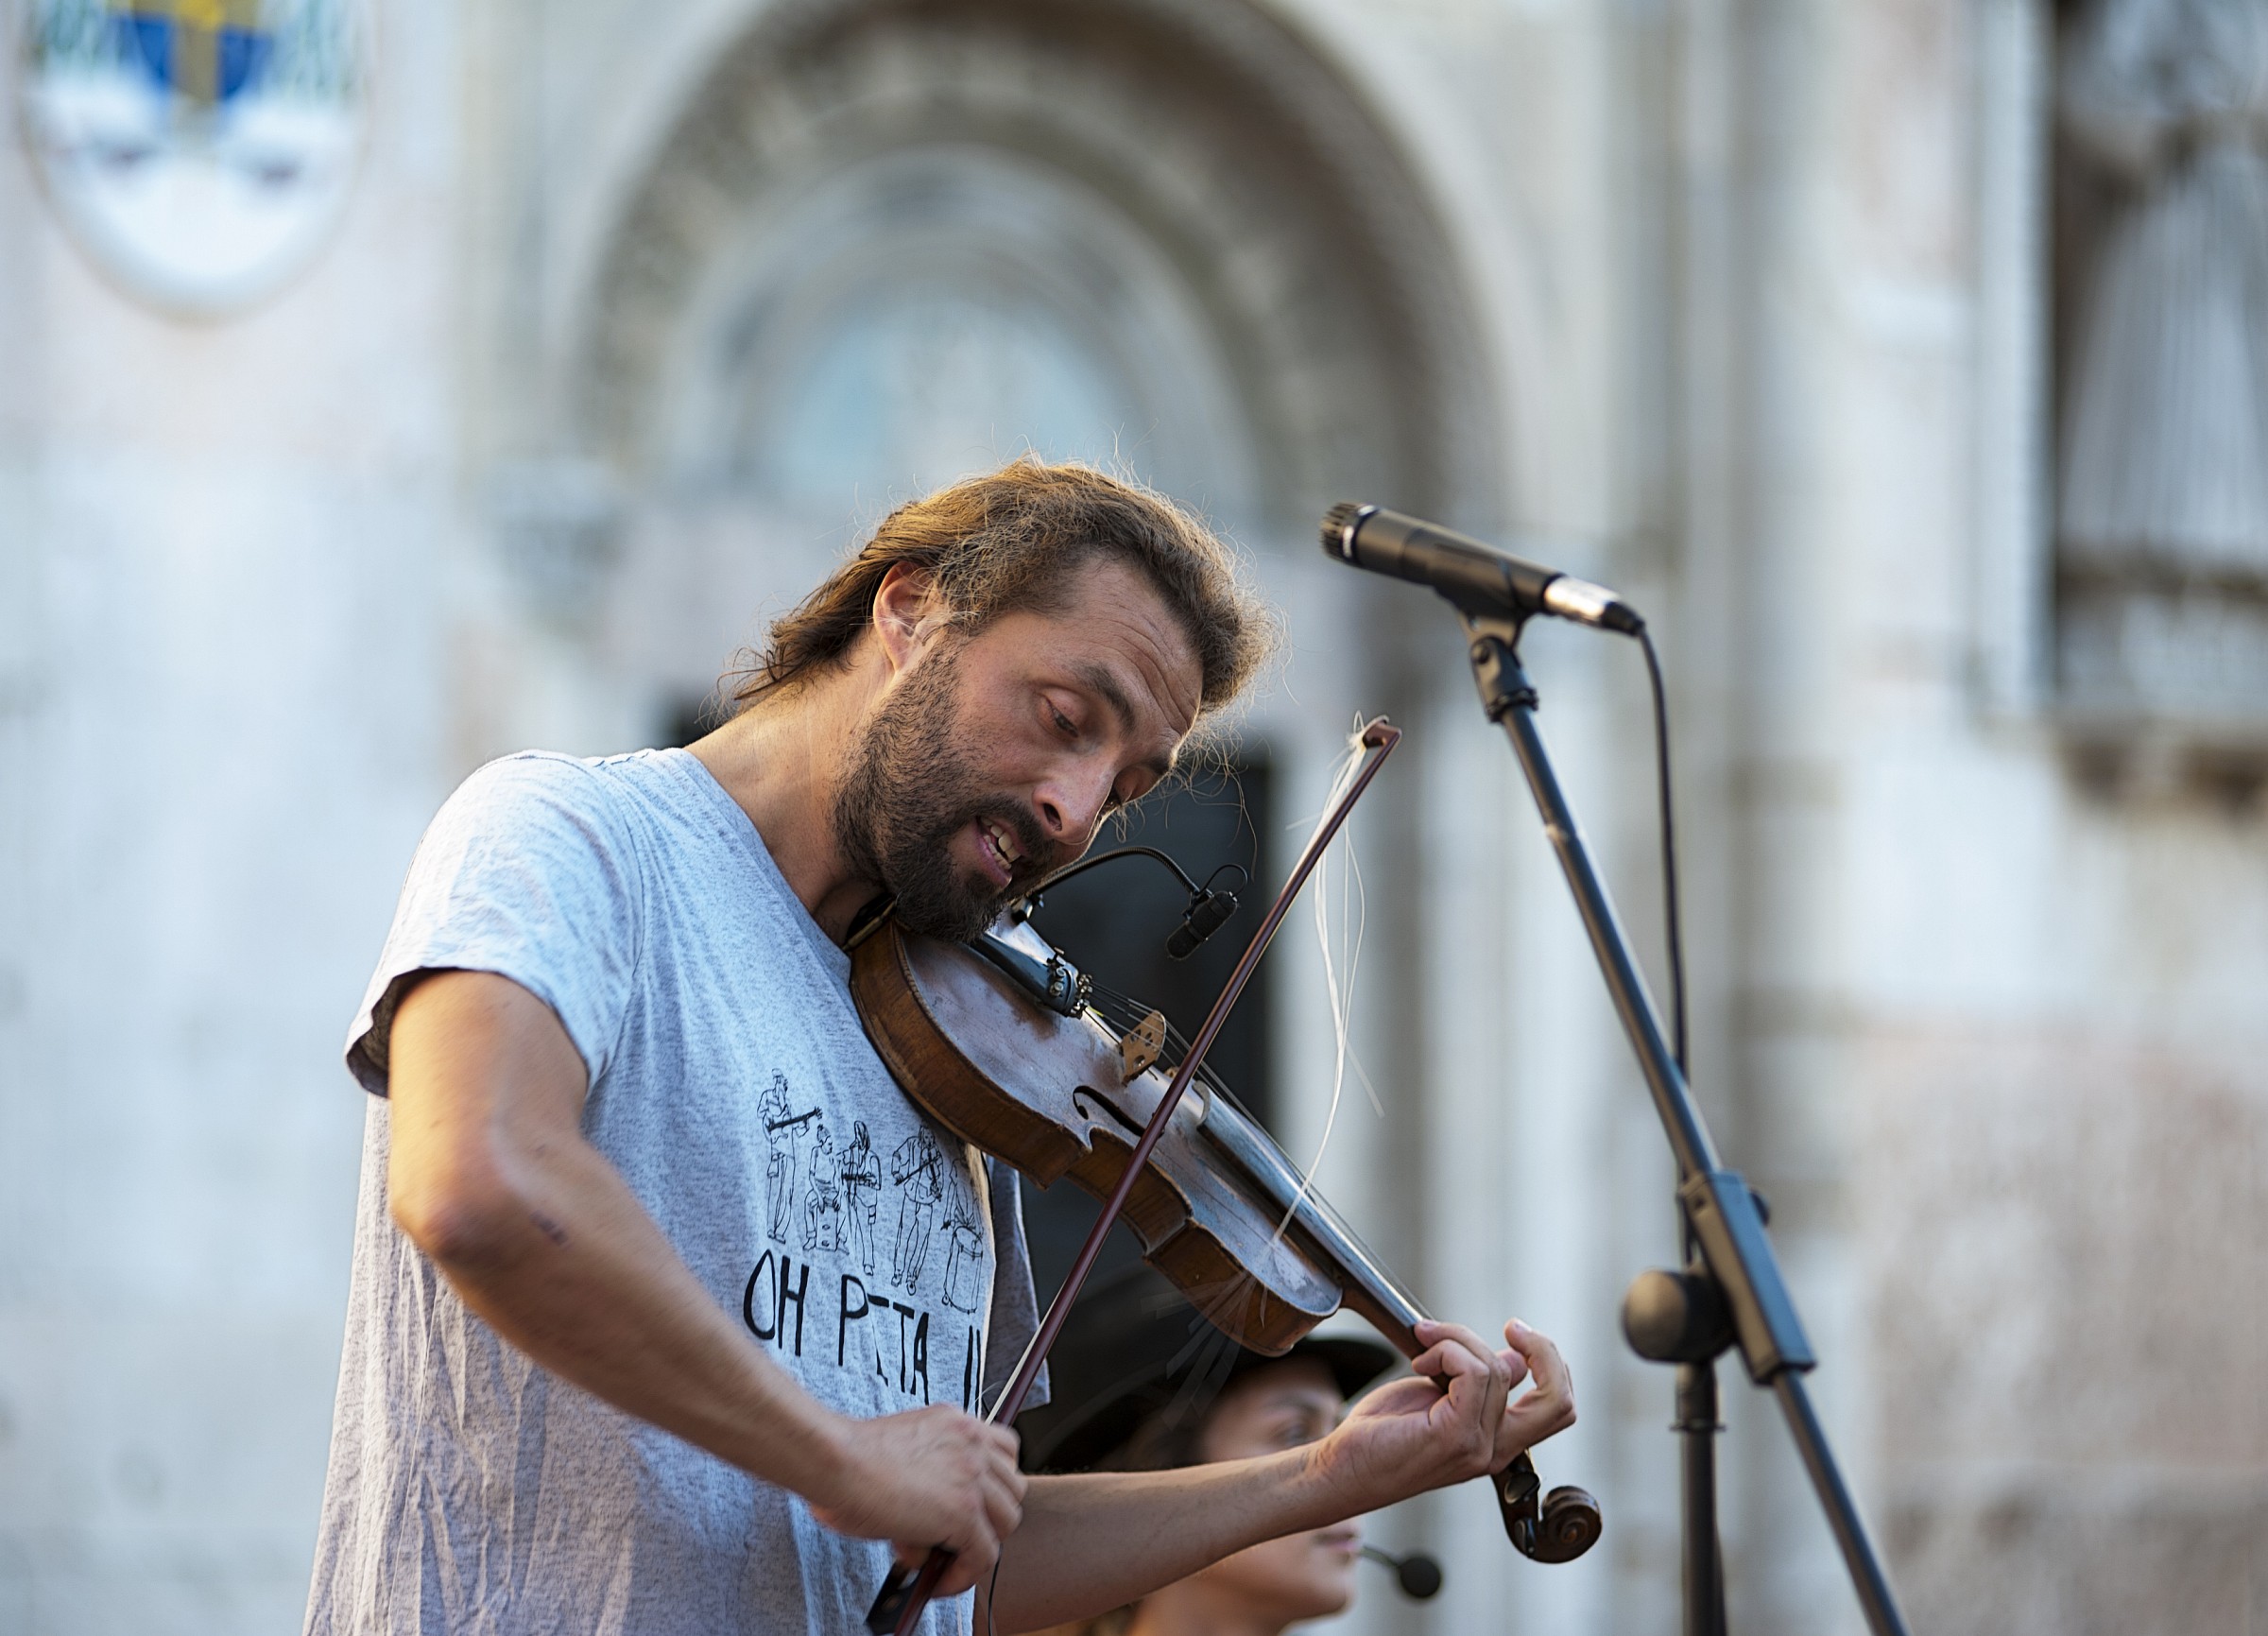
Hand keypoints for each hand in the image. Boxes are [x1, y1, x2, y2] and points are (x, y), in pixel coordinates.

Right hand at [807, 1405, 1026, 1595]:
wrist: (836, 1459)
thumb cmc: (849, 1458)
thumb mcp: (902, 1456)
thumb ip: (926, 1479)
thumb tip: (923, 1534)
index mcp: (955, 1423)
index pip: (1002, 1450)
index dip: (992, 1485)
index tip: (974, 1505)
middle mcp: (971, 1442)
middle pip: (1012, 1487)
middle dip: (989, 1516)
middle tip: (955, 1536)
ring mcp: (972, 1476)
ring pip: (1006, 1522)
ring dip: (978, 1545)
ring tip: (942, 1559)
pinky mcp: (963, 1512)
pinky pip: (984, 1556)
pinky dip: (964, 1576)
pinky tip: (937, 1582)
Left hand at [1311, 1318, 1576, 1510]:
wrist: (1340, 1468)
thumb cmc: (1380, 1434)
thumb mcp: (1439, 1396)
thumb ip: (1480, 1382)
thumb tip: (1515, 1358)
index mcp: (1497, 1441)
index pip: (1558, 1408)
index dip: (1550, 1362)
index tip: (1516, 1334)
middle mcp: (1495, 1449)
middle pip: (1559, 1401)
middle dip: (1546, 1351)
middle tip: (1513, 1327)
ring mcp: (1478, 1446)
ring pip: (1497, 1368)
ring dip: (1457, 1339)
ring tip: (1424, 1345)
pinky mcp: (1455, 1436)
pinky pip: (1472, 1372)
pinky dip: (1446, 1349)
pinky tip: (1418, 1360)